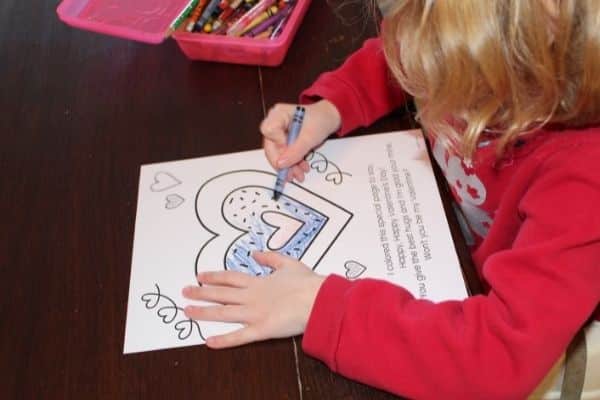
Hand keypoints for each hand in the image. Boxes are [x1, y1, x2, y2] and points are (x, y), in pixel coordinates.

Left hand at [182, 251, 325, 348]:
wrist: (318, 299)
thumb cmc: (307, 283)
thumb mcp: (288, 263)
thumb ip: (270, 258)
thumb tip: (256, 253)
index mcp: (258, 282)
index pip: (230, 278)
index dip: (214, 277)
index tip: (200, 276)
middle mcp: (252, 297)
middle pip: (221, 294)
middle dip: (201, 292)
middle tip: (185, 291)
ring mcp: (255, 313)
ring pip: (223, 313)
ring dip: (204, 312)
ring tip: (187, 310)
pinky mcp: (262, 329)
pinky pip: (240, 336)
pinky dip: (224, 341)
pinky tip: (209, 342)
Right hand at [260, 100, 340, 182]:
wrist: (328, 118)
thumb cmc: (321, 120)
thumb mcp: (310, 137)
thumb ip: (295, 151)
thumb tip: (280, 165)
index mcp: (278, 114)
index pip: (269, 131)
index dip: (278, 144)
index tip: (290, 151)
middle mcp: (275, 122)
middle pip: (270, 145)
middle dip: (282, 162)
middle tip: (292, 175)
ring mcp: (278, 132)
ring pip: (276, 153)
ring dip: (288, 166)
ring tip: (299, 175)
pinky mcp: (283, 140)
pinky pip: (283, 154)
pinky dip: (292, 163)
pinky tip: (300, 169)